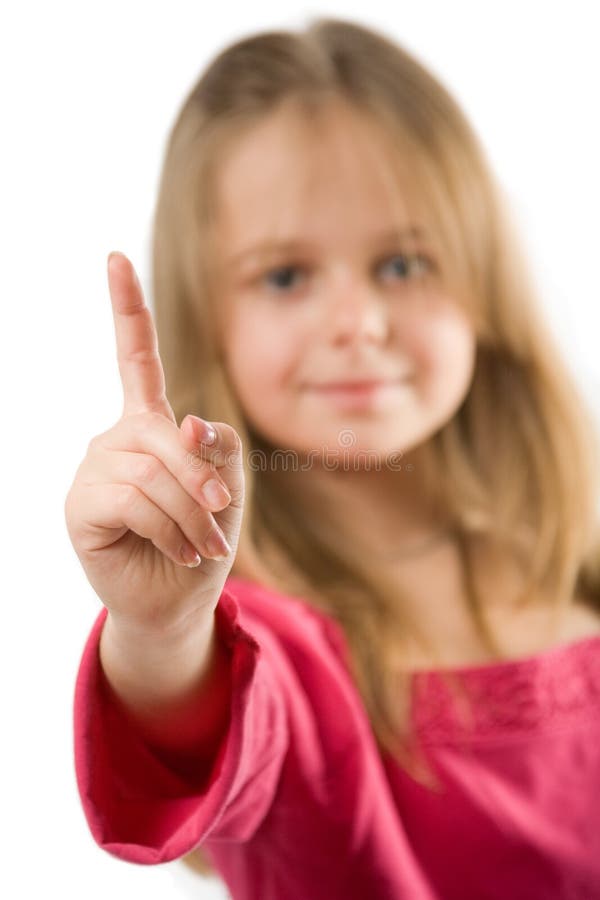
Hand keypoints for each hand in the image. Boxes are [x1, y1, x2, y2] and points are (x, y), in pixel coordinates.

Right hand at [64, 252, 244, 633]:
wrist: (179, 597)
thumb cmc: (203, 536)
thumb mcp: (228, 485)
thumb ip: (218, 448)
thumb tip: (186, 423)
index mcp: (151, 424)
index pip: (137, 358)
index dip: (127, 309)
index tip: (114, 257)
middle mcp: (118, 438)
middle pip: (166, 434)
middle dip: (204, 479)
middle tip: (222, 516)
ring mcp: (96, 468)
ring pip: (152, 470)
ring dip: (190, 513)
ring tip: (202, 545)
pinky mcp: (82, 504)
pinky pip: (133, 498)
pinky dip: (167, 528)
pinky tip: (175, 550)